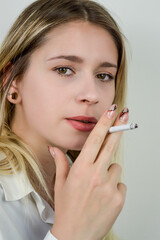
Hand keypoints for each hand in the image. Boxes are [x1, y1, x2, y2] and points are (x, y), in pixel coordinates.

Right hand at [49, 104, 128, 239]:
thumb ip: (60, 162)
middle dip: (119, 127)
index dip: (104, 123)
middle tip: (125, 117)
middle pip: (111, 144)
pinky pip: (120, 183)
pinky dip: (114, 186)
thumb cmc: (66, 208)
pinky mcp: (118, 198)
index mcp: (81, 169)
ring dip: (109, 170)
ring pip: (116, 167)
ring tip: (98, 183)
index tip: (112, 111)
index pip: (95, 139)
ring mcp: (109, 187)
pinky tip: (104, 195)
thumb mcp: (60, 184)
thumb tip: (54, 148)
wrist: (75, 235)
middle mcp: (96, 175)